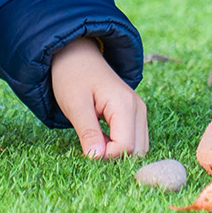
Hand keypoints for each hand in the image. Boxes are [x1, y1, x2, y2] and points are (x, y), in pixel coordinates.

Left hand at [47, 36, 146, 158]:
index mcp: (125, 105)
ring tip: (96, 140)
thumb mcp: (75, 105)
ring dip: (119, 152)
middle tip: (91, 146)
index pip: (126, 147)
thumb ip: (88, 133)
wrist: (76, 54)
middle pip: (137, 150)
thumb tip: (97, 158)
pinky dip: (121, 145)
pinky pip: (135, 139)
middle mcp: (138, 108)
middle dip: (116, 156)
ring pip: (139, 147)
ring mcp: (139, 110)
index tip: (87, 150)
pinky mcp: (135, 113)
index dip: (107, 156)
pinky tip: (102, 137)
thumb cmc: (72, 77)